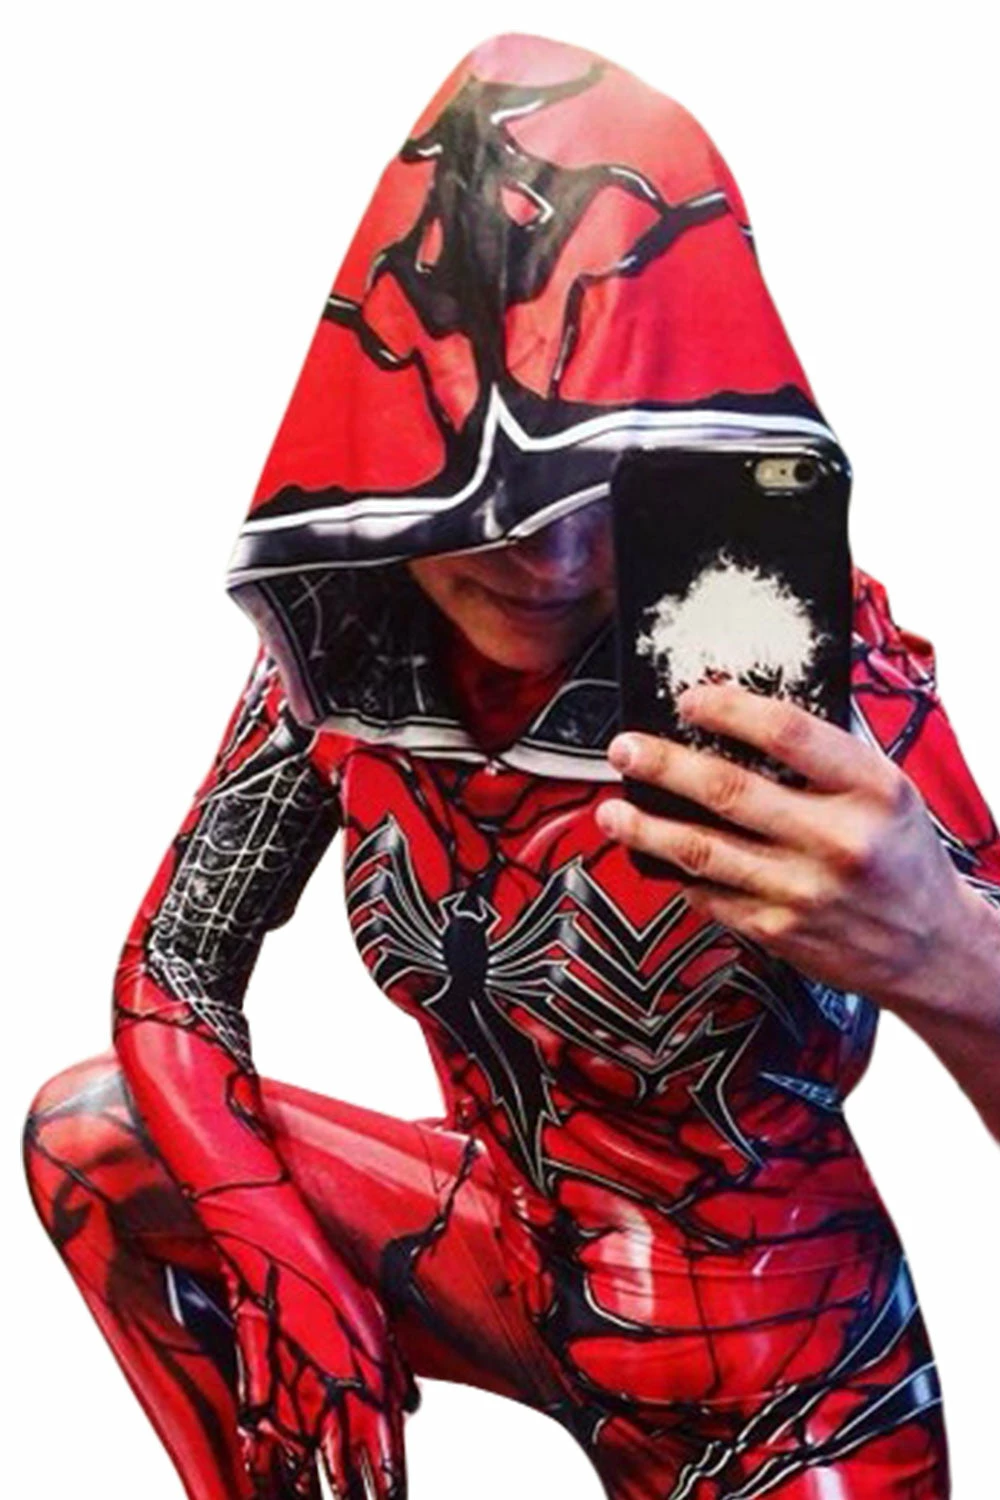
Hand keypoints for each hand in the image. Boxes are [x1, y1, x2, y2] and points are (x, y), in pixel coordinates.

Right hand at [229, 1251, 419, 1499]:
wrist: (273, 1244)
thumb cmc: (324, 1275)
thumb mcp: (372, 1319)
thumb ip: (390, 1368)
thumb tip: (406, 1403)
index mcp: (370, 1384)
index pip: (386, 1461)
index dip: (389, 1491)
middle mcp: (333, 1400)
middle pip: (345, 1482)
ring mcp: (291, 1402)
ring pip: (301, 1479)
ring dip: (306, 1499)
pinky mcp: (254, 1395)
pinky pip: (259, 1455)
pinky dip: (265, 1478)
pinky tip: (267, 1491)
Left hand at [595, 679, 972, 1009]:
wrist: (928, 948)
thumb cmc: (900, 855)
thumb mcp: (887, 792)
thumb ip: (826, 758)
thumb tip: (740, 718)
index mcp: (871, 790)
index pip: (788, 732)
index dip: (729, 710)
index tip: (689, 700)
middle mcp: (836, 840)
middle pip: (727, 789)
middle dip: (662, 765)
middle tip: (624, 748)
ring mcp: (802, 891)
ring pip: (701, 850)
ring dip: (646, 826)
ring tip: (612, 809)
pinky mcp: (776, 930)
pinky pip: (708, 894)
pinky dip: (675, 872)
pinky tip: (653, 854)